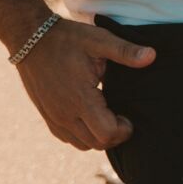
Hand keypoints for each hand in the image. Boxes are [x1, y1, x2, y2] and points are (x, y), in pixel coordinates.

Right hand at [13, 17, 155, 149]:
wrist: (30, 38)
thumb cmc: (68, 39)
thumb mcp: (99, 40)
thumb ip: (125, 51)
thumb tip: (152, 56)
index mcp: (81, 98)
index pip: (107, 134)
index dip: (124, 130)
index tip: (128, 115)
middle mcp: (65, 113)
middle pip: (97, 144)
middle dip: (115, 135)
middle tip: (121, 117)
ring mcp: (53, 117)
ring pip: (82, 145)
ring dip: (99, 137)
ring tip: (107, 116)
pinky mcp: (46, 116)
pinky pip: (67, 138)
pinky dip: (82, 135)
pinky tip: (90, 116)